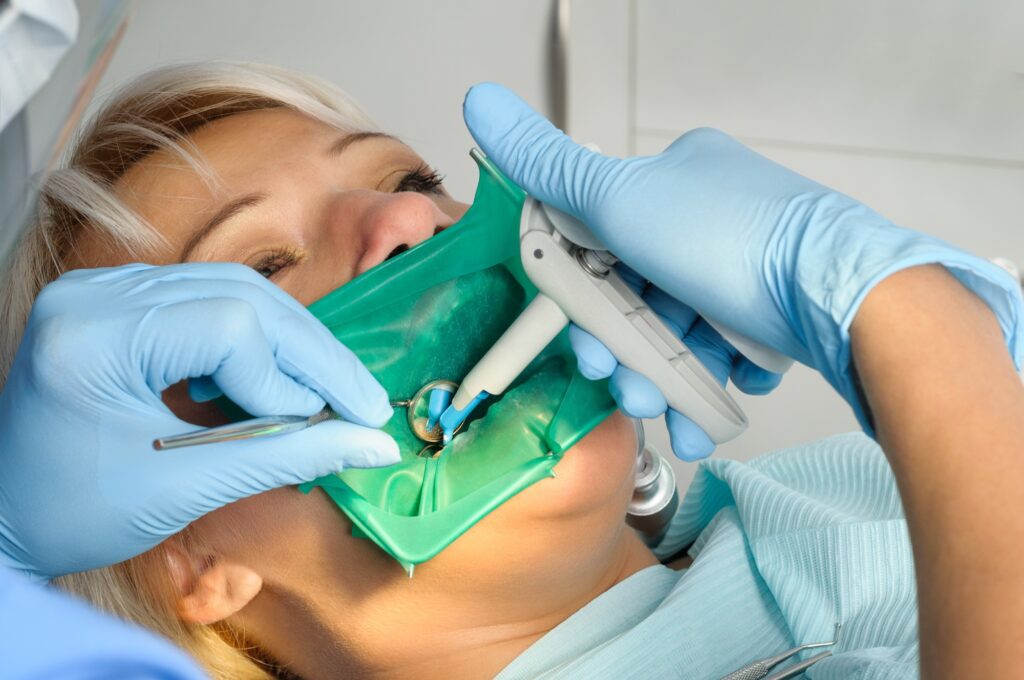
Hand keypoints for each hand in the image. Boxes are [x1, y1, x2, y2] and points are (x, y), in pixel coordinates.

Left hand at [0, 263, 398, 580]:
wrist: (3, 518)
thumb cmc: (76, 515)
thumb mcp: (184, 489)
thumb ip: (286, 456)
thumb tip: (374, 444)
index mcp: (93, 335)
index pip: (229, 327)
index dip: (292, 377)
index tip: (334, 427)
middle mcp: (94, 293)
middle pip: (240, 294)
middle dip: (310, 354)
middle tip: (361, 404)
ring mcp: (102, 290)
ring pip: (232, 290)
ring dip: (290, 343)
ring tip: (329, 393)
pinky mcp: (116, 301)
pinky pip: (208, 301)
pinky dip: (256, 340)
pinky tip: (277, 379)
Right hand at [463, 83, 1018, 454]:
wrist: (842, 297)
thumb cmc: (737, 241)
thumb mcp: (622, 198)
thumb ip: (548, 166)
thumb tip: (480, 100)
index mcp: (674, 180)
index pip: (600, 238)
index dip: (582, 297)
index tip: (583, 338)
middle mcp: (710, 219)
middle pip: (638, 295)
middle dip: (626, 352)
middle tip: (626, 386)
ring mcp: (745, 268)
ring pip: (679, 334)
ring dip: (664, 381)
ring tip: (670, 413)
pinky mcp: (775, 313)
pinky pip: (724, 354)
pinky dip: (710, 384)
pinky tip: (708, 406)